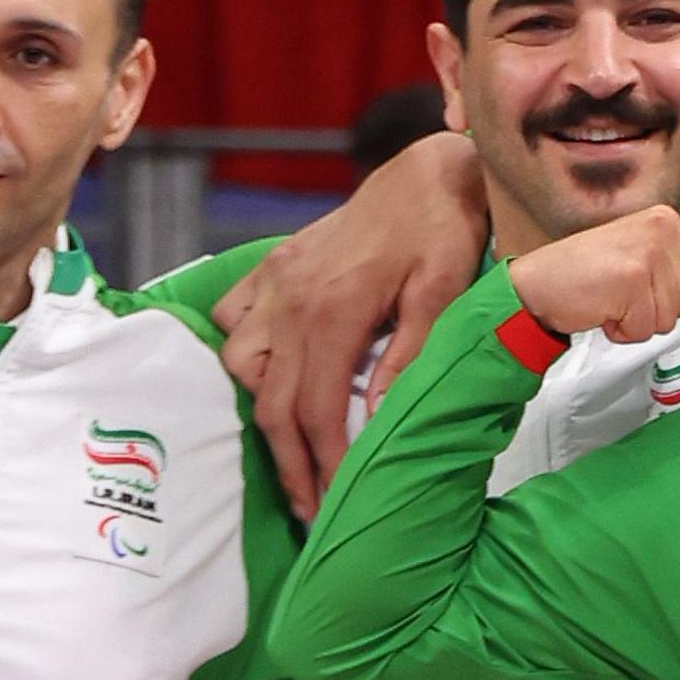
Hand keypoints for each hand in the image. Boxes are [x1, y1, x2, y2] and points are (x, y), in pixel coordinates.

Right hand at [214, 133, 490, 519]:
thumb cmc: (444, 230)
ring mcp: (274, 280)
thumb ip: (408, 356)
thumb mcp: (442, 293)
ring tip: (293, 452)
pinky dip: (244, 356)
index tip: (334, 501)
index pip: (316, 407)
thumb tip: (377, 419)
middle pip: (272, 400)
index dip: (322, 461)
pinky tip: (269, 381)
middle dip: (290, 461)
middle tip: (309, 507)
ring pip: (240, 365)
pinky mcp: (273, 266)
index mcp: (333, 307)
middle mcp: (290, 297)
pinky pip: (234, 320)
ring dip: (264, 413)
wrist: (426, 172)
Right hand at [504, 207, 679, 347]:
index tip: (636, 285)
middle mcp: (661, 230)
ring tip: (610, 298)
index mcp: (667, 220)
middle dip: (654, 312)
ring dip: (637, 322)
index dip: (667, 299)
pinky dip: (621, 330)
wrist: (536, 284)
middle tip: (620, 293)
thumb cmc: (581, 274)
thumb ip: (674, 272)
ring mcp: (648, 253)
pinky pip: (644, 330)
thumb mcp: (638, 256)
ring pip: (668, 320)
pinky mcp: (632, 278)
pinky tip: (601, 307)